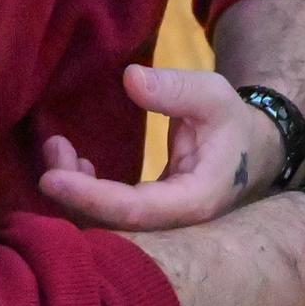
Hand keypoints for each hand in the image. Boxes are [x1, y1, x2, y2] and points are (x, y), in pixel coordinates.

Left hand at [38, 65, 280, 231]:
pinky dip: (88, 193)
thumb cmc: (232, 121)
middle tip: (52, 149)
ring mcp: (162, 225)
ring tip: (57, 149)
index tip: (51, 178)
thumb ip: (175, 88)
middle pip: (113, 226)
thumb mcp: (213, 96)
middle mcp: (175, 225)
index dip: (90, 198)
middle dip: (74, 194)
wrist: (254, 149)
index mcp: (194, 201)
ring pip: (109, 223)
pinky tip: (77, 165)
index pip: (134, 211)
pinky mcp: (150, 217)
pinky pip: (113, 215)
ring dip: (76, 191)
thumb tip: (131, 79)